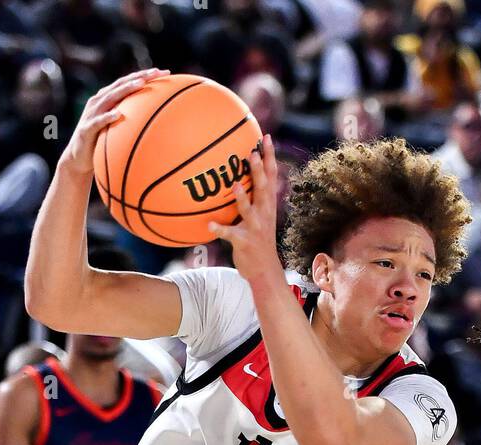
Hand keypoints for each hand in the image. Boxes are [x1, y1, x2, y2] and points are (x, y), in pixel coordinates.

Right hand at [60, 69, 170, 175]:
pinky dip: (108, 117)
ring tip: (140, 84)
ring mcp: (92, 113)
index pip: (128, 83)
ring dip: (125, 90)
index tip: (165, 72)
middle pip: (121, 84)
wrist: (78, 159)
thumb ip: (132, 122)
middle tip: (157, 72)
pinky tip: (119, 114)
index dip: (145, 76)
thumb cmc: (102, 144)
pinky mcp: (86, 128)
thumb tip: (158, 125)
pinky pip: (98, 122)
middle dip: (140, 76)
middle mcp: (99, 101)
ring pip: (110, 97)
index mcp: (108, 99)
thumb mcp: (119, 130)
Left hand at [208, 132, 281, 284]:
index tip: (266, 137)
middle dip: (258, 172)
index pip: (271, 176)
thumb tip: (238, 174)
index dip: (269, 157)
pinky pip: (229, 234)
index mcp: (267, 205)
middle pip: (262, 189)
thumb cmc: (258, 240)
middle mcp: (264, 214)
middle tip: (252, 153)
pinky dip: (220, 229)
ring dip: (242, 198)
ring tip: (235, 185)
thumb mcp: (260, 216)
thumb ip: (253, 196)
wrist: (265, 271)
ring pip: (248, 210)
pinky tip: (209, 224)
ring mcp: (255, 228)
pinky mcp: (243, 242)